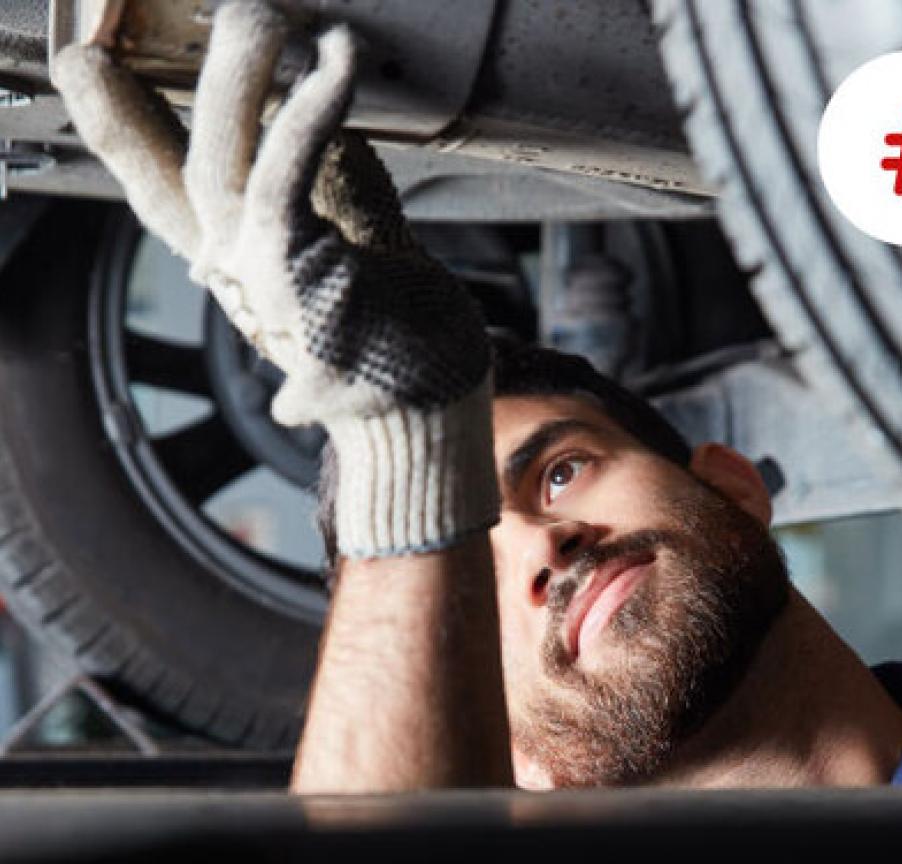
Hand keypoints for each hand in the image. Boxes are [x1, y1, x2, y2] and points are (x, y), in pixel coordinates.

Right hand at [52, 0, 497, 558]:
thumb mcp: (362, 245)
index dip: (123, 127)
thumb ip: (338, 188)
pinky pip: (286, 173)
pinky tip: (334, 62)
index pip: (163, 187)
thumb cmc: (403, 331)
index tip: (90, 68)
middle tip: (190, 17)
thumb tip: (335, 127)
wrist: (429, 404)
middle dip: (153, 86)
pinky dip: (308, 111)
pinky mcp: (297, 272)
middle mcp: (235, 270)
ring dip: (237, 78)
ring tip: (258, 11)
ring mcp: (258, 275)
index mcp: (241, 262)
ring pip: (219, 159)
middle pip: (174, 167)